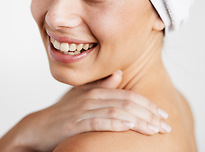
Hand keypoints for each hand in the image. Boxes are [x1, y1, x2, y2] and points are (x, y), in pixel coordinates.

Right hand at [0, 70, 169, 151]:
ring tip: (155, 130)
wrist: (38, 128)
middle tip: (166, 126)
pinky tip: (129, 127)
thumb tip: (119, 74)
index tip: (163, 115)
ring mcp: (83, 110)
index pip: (128, 96)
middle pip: (127, 103)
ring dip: (139, 120)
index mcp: (97, 91)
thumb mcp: (83, 97)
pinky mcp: (74, 124)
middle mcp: (92, 97)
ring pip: (117, 111)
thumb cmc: (63, 113)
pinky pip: (98, 121)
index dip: (148, 105)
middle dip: (150, 114)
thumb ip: (101, 86)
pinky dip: (115, 123)